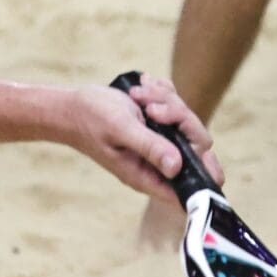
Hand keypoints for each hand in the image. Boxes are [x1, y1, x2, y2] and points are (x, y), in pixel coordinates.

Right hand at [67, 76, 222, 200]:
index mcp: (148, 174)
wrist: (71, 105)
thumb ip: (149, 147)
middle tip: (152, 108)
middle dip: (178, 117)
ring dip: (165, 100)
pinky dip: (161, 92)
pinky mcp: (157, 124)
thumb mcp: (121, 129)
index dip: (205, 172)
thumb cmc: (91, 119)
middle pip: (195, 144)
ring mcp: (159, 141)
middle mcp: (157, 161)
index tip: (203, 151)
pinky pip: (175, 105)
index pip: (188, 186)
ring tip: (137, 95)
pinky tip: (140, 90)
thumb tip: (177, 166)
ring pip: (185, 120)